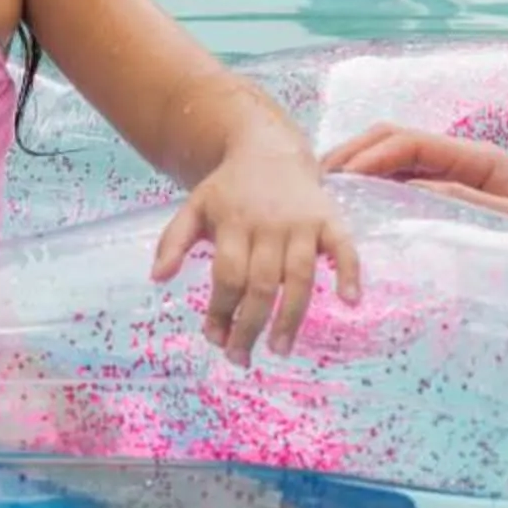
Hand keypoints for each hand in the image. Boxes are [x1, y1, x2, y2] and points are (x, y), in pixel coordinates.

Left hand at [152, 141, 363, 364]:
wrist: (269, 148)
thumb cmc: (230, 189)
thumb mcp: (194, 207)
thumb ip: (173, 240)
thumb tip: (157, 278)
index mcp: (234, 222)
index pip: (228, 276)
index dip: (221, 311)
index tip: (215, 340)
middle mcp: (269, 224)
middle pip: (261, 283)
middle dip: (250, 326)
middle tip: (242, 358)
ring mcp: (302, 223)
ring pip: (299, 276)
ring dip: (291, 316)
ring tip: (280, 349)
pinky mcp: (329, 218)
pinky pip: (343, 247)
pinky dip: (349, 272)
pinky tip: (350, 300)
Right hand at [320, 122, 507, 228]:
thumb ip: (469, 205)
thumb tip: (419, 191)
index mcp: (479, 159)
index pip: (412, 143)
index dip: (372, 156)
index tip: (342, 179)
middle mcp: (462, 158)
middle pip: (394, 138)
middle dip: (354, 153)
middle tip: (318, 181)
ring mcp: (451, 171)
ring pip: (391, 155)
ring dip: (356, 166)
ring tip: (324, 190)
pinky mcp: (446, 189)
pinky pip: (400, 179)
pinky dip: (371, 185)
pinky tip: (350, 203)